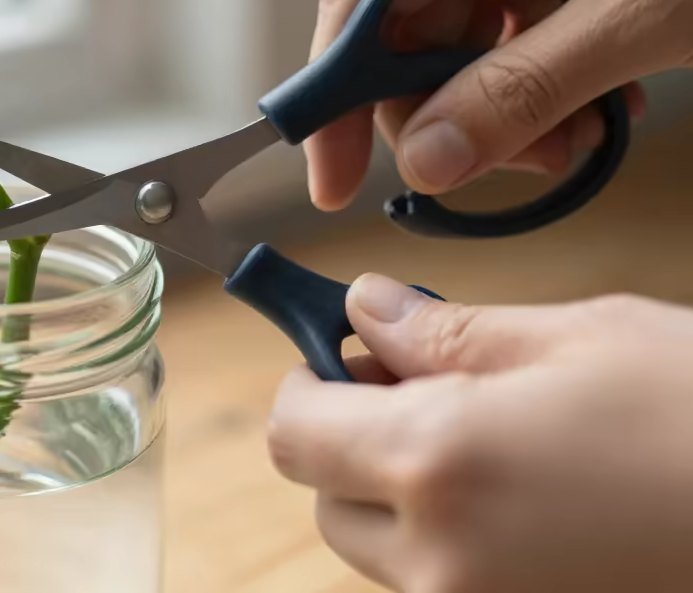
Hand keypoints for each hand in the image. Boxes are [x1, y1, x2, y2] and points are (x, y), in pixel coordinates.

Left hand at [268, 275, 692, 592]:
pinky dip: (457, 542)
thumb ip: (448, 332)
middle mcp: (443, 563)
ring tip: (498, 441)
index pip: (295, 433)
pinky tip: (532, 495)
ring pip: (385, 553)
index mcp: (438, 465)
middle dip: (354, 441)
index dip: (310, 383)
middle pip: (329, 501)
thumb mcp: (580, 338)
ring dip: (405, 494)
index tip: (342, 351)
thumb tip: (366, 310)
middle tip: (425, 385)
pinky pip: (448, 587)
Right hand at [305, 0, 692, 210]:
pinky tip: (584, 111)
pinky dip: (531, 88)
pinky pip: (504, 33)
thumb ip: (524, 91)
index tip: (328, 173)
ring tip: (566, 144)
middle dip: (443, 110)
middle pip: (403, 25)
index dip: (336, 91)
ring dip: (495, 110)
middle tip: (497, 169)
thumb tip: (428, 160)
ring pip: (454, 40)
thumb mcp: (644, 16)